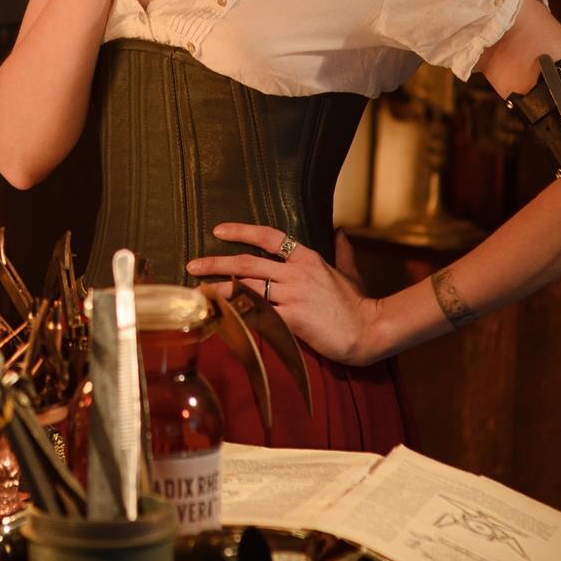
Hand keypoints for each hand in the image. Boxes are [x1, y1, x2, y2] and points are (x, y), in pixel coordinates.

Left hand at [187, 221, 387, 366]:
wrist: (368, 330)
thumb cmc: (358, 303)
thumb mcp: (349, 271)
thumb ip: (341, 250)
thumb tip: (339, 230)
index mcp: (307, 258)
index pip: (269, 236)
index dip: (241, 231)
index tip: (218, 230)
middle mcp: (296, 273)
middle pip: (247, 263)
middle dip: (216, 263)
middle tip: (192, 265)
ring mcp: (293, 296)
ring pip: (246, 289)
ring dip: (219, 290)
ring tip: (198, 291)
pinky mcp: (292, 320)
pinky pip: (257, 315)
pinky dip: (237, 314)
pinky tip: (220, 315)